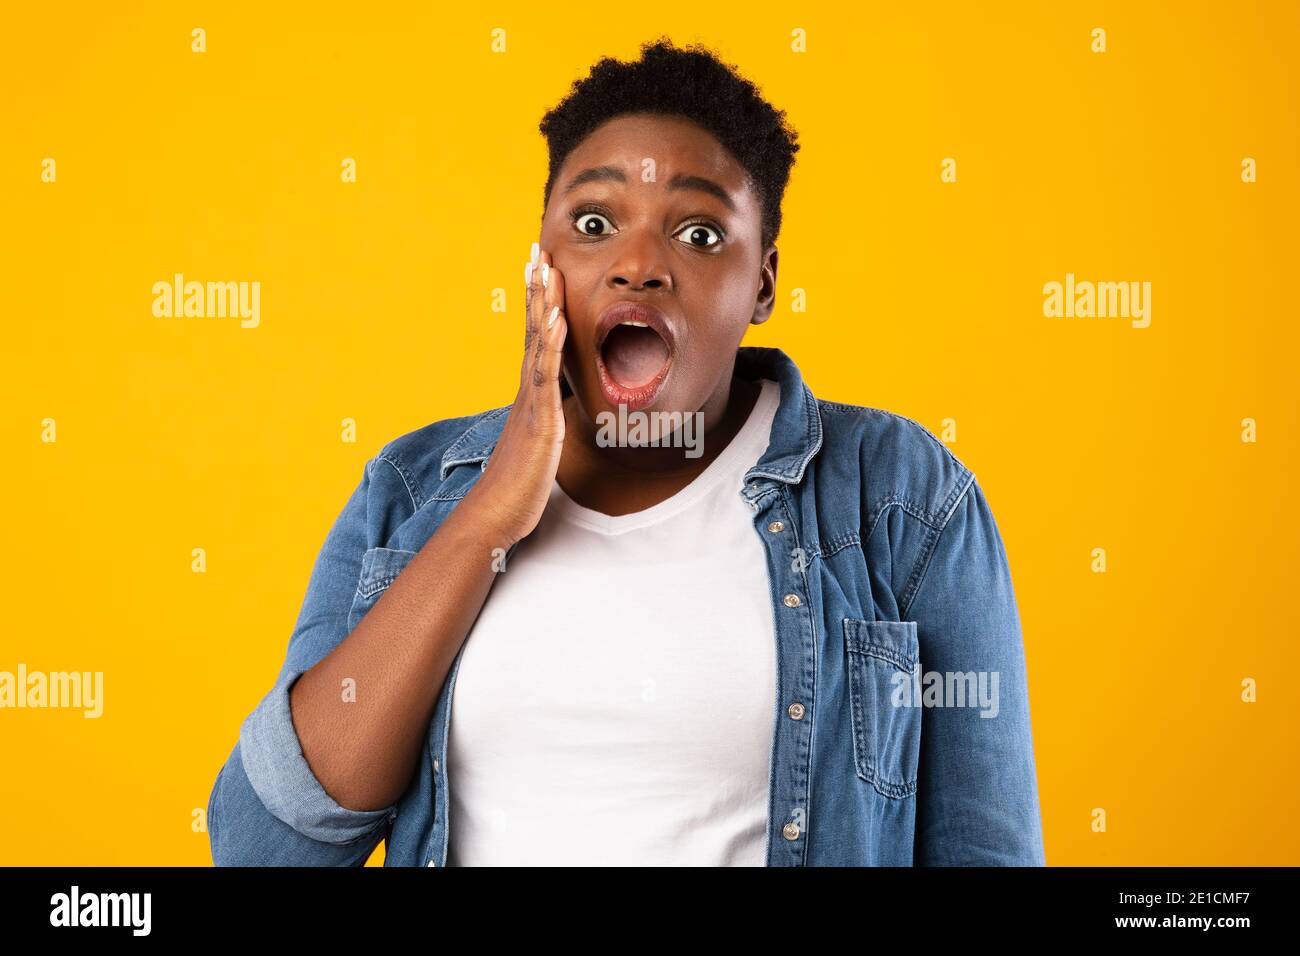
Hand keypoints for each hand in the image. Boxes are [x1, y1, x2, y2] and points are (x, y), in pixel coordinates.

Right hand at [461, 242, 568, 546]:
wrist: (496, 514)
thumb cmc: (517, 485)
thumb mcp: (538, 443)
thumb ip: (545, 421)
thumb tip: (555, 410)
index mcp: (529, 393)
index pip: (535, 337)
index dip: (538, 302)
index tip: (540, 268)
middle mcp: (527, 390)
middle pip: (532, 328)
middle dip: (535, 288)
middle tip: (537, 248)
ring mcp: (531, 402)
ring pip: (537, 343)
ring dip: (542, 303)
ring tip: (545, 268)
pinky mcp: (539, 419)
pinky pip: (545, 375)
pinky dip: (552, 344)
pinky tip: (559, 318)